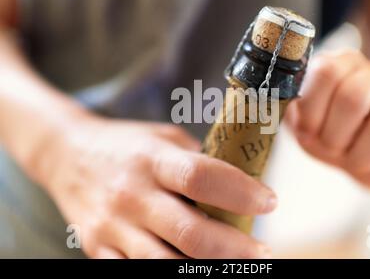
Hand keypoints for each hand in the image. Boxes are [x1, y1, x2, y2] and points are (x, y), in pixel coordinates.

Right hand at [37, 116, 275, 257]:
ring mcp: (113, 226)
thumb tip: (242, 184)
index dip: (242, 193)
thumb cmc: (125, 145)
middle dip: (236, 247)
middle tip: (262, 249)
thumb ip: (198, 161)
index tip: (269, 202)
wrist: (67, 155)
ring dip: (210, 269)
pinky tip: (193, 268)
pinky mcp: (98, 248)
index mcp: (152, 159)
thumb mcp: (163, 138)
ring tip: (236, 263)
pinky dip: (171, 274)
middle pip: (191, 232)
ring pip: (166, 264)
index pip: (202, 177)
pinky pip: (137, 273)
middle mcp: (131, 194)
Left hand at [286, 51, 369, 186]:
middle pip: (354, 97)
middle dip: (333, 137)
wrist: (360, 155)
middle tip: (330, 148)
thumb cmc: (327, 134)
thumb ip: (292, 109)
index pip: (327, 72)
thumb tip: (285, 107)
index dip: (312, 110)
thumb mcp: (301, 121)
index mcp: (343, 65)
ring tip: (353, 160)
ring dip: (360, 155)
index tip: (307, 130)